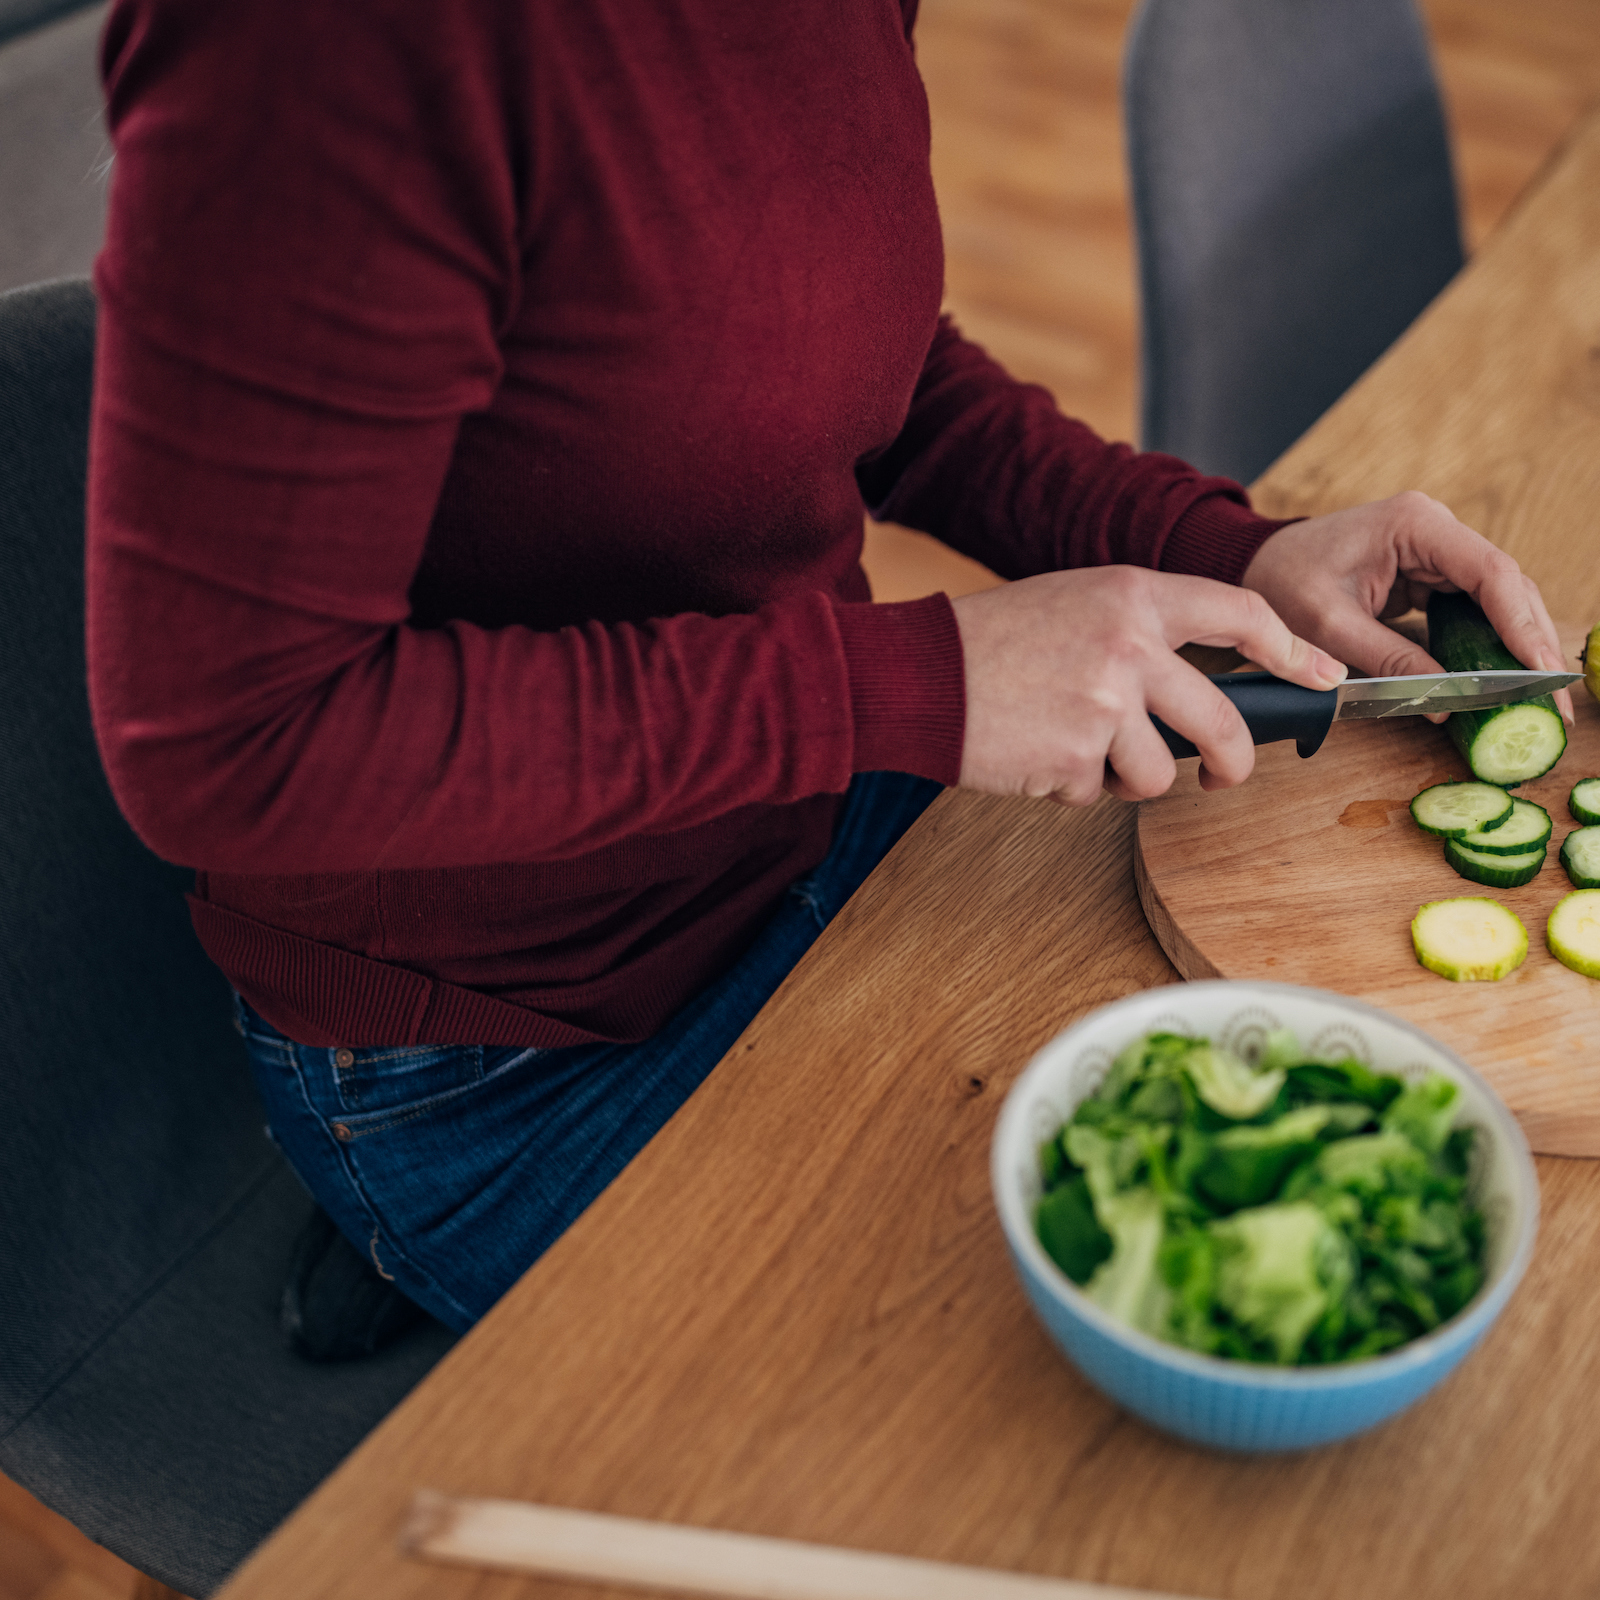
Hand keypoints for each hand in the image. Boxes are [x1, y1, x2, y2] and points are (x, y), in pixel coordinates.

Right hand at [950, 566, 1346, 805]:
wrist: (920, 673)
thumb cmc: (989, 640)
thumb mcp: (1075, 604)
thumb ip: (1139, 632)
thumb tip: (1196, 685)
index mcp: (1134, 596)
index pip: (1240, 612)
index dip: (1291, 648)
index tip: (1321, 675)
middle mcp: (1131, 646)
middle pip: (1223, 722)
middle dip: (1233, 762)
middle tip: (1223, 776)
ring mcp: (1106, 705)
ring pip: (1161, 773)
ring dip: (1126, 778)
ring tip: (1075, 751)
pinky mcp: (1076, 758)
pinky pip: (1099, 792)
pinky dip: (1072, 786)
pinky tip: (1035, 754)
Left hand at [1242, 492, 1574, 724]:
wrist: (1255, 562)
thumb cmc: (1282, 581)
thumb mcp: (1329, 625)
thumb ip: (1389, 660)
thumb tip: (1448, 699)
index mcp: (1416, 525)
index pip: (1490, 573)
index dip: (1521, 624)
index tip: (1540, 670)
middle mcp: (1436, 531)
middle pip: (1506, 587)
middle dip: (1531, 644)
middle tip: (1552, 699)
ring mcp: (1436, 552)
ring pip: (1497, 601)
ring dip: (1518, 648)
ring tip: (1539, 698)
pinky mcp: (1429, 576)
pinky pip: (1472, 611)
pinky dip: (1489, 645)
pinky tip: (1504, 681)